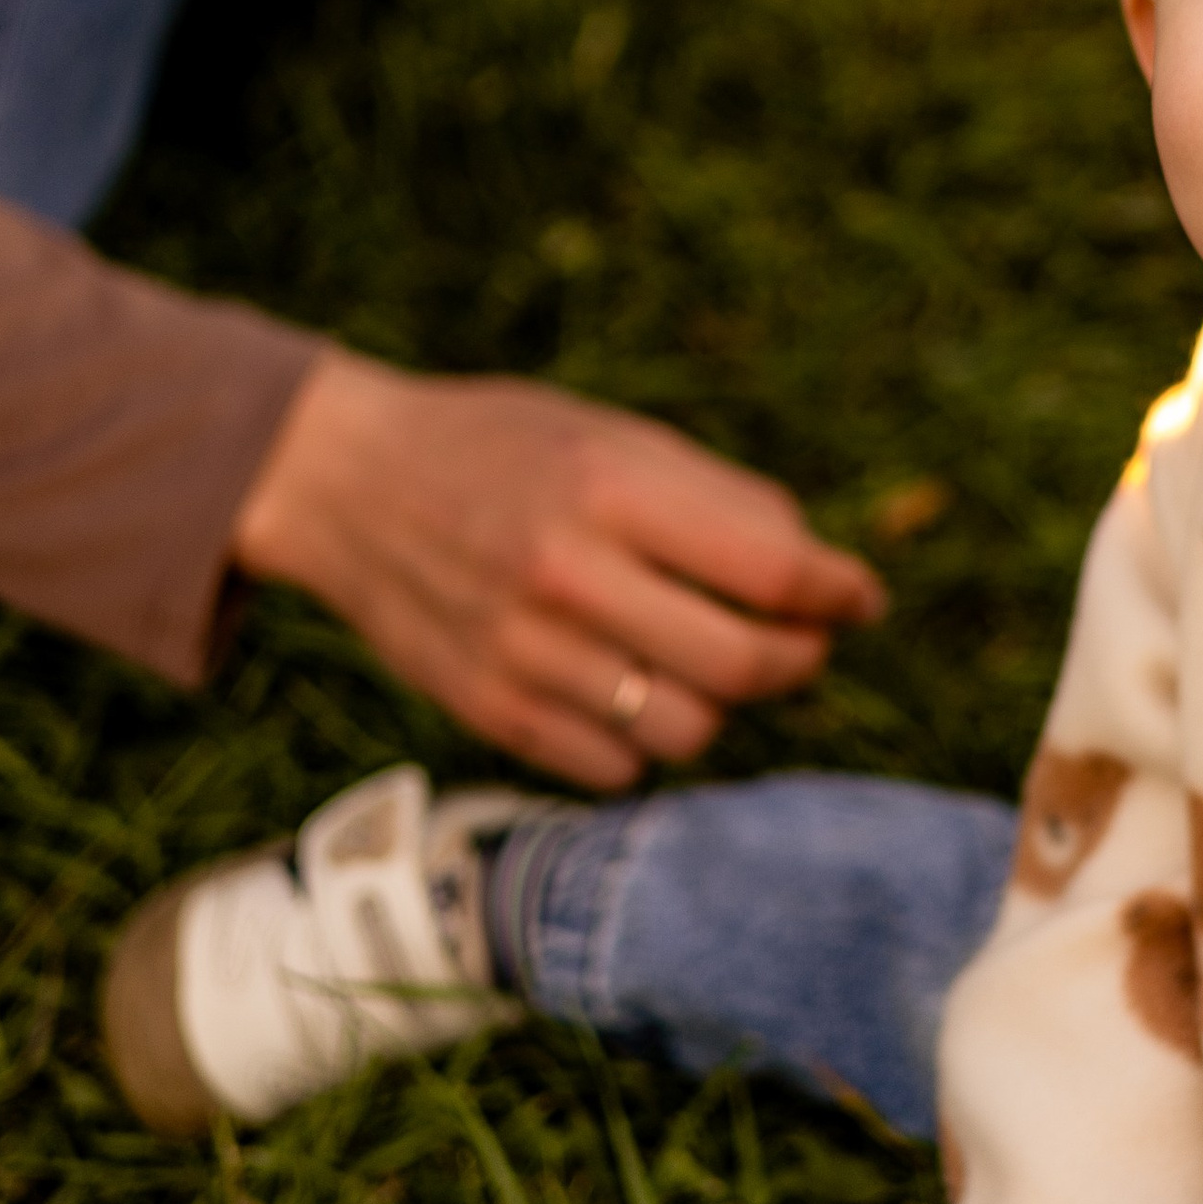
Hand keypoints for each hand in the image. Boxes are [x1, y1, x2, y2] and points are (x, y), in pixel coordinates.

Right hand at [231, 346, 884, 785]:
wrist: (342, 482)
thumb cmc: (502, 449)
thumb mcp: (611, 434)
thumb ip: (718, 498)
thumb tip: (819, 575)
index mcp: (608, 487)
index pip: (773, 571)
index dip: (840, 592)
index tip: (860, 597)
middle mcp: (565, 574)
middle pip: (744, 665)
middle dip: (800, 659)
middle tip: (805, 643)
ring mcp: (521, 653)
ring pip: (687, 732)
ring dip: (723, 707)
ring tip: (709, 665)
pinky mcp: (486, 710)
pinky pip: (615, 769)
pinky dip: (644, 743)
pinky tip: (631, 692)